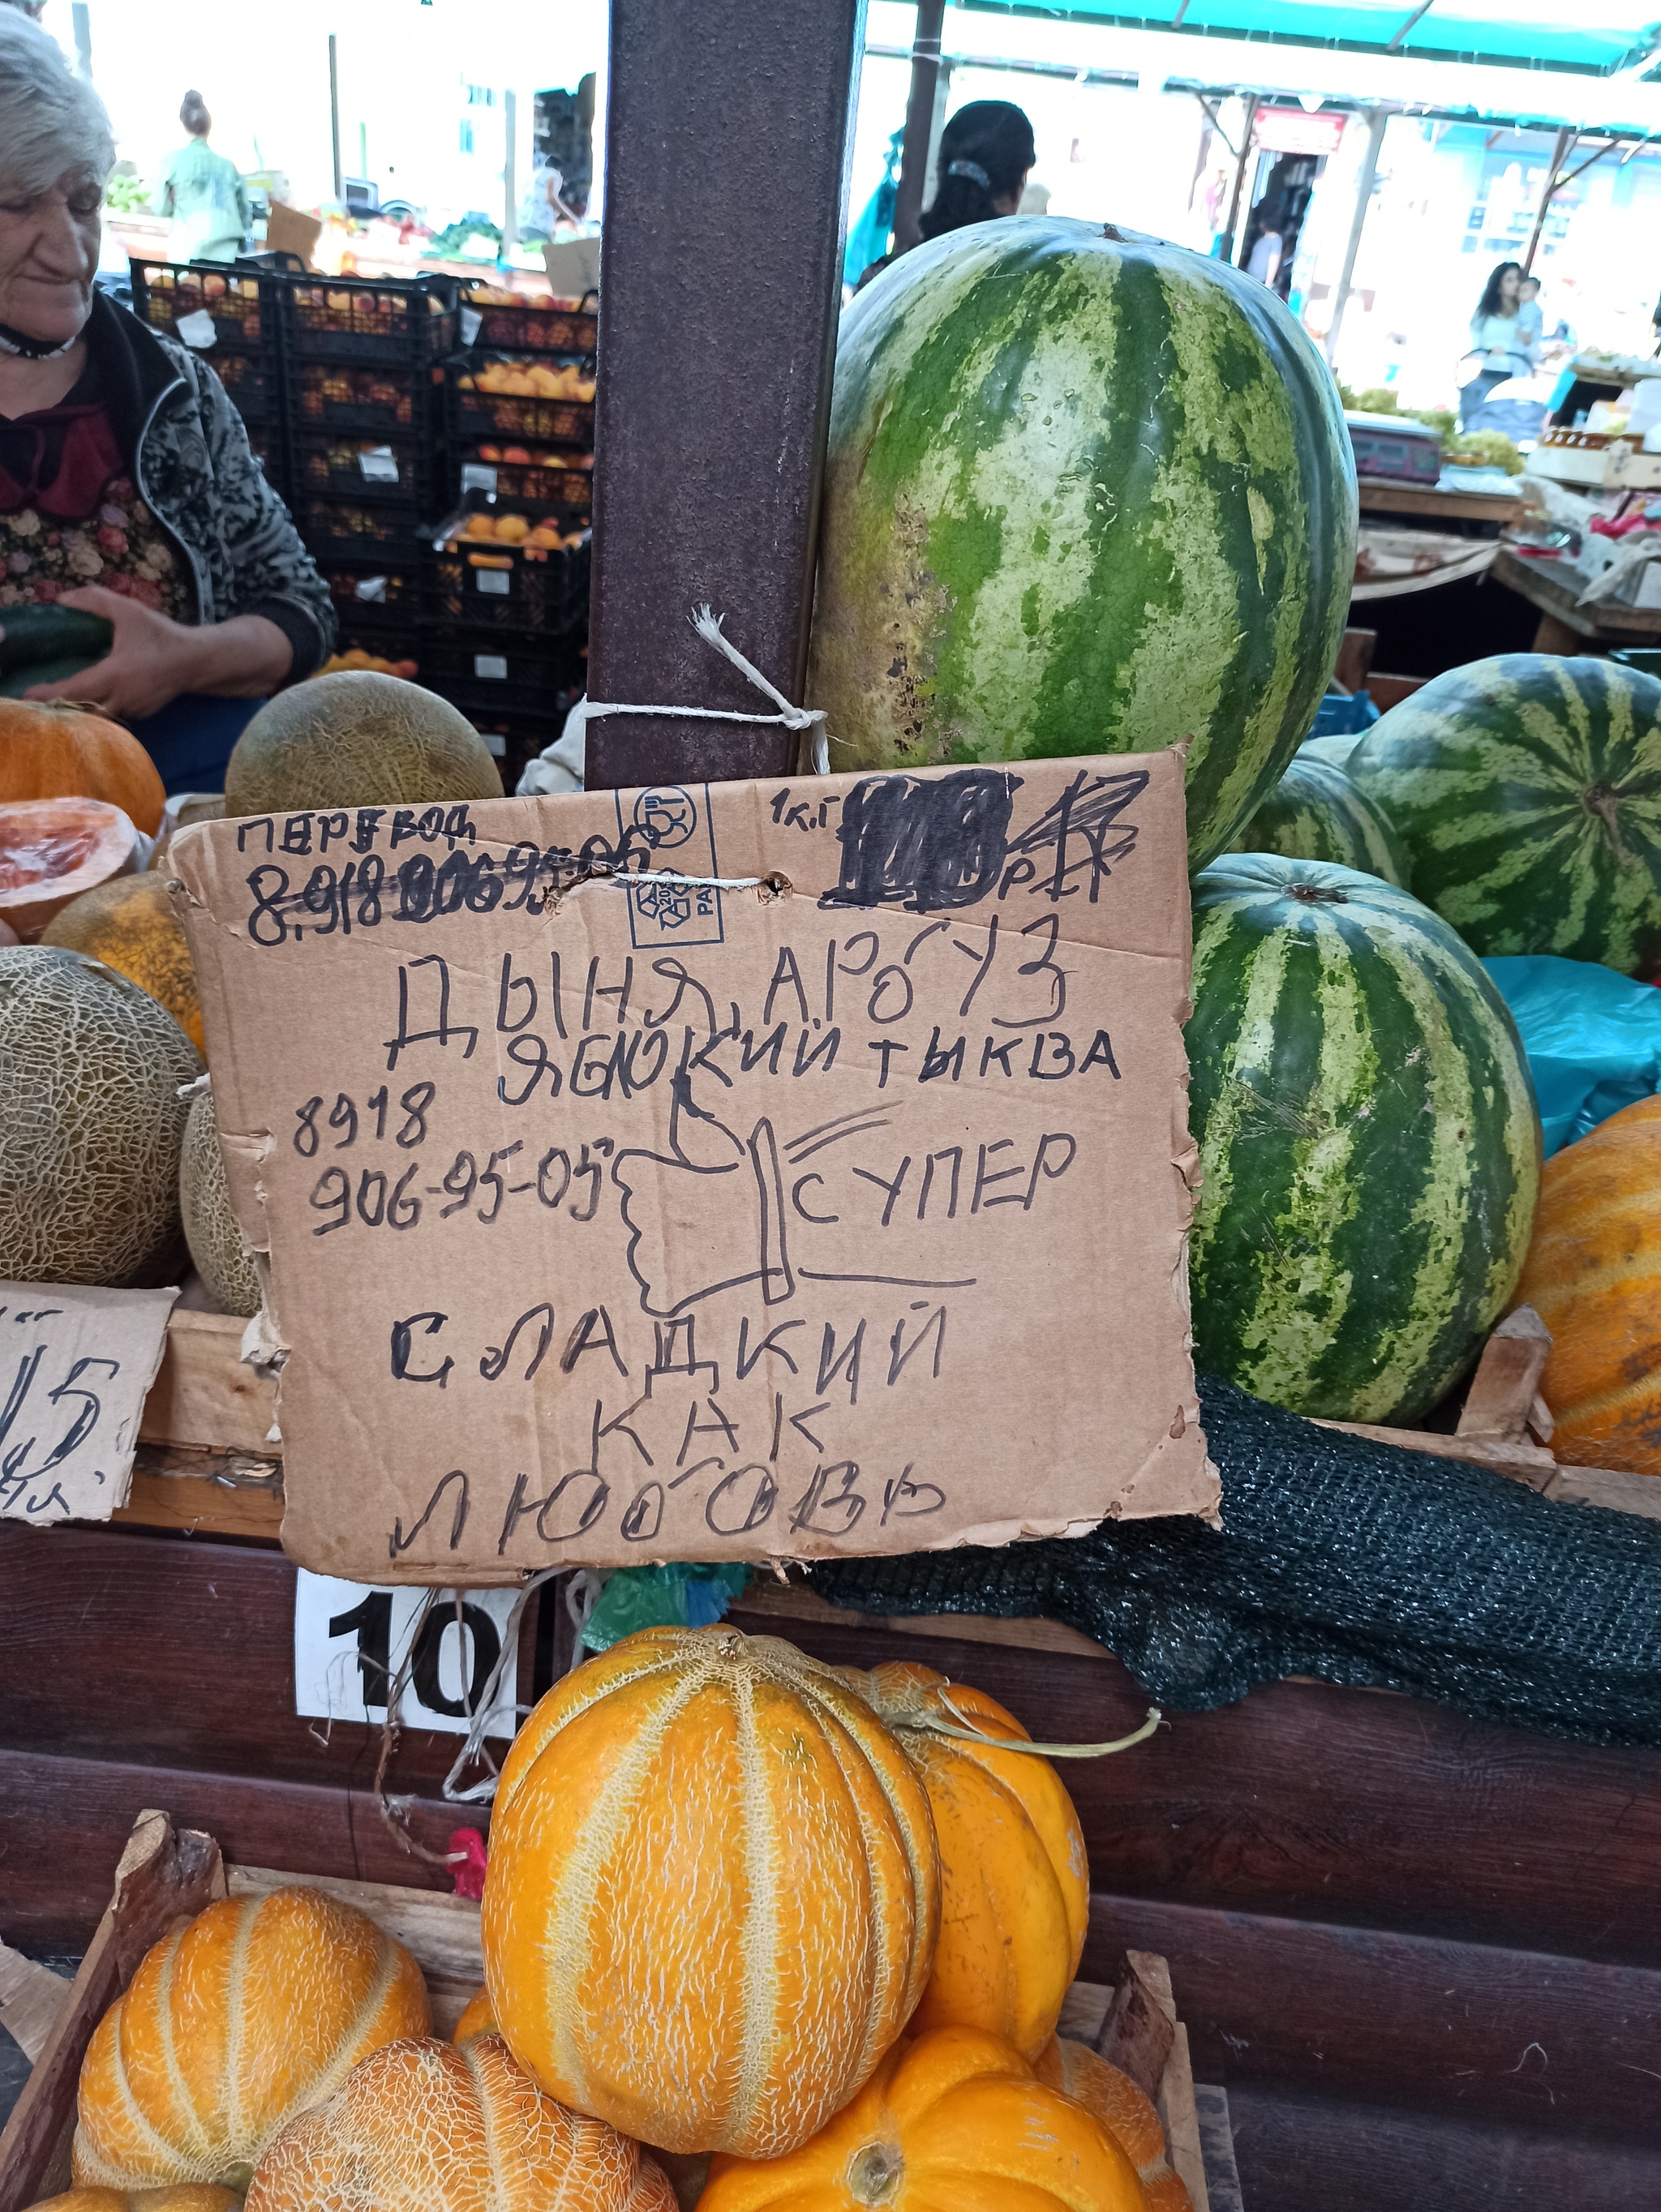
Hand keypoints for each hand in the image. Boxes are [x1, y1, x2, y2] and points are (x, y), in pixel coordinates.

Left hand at [22, 586, 290, 719]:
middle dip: (59, 707)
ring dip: (78, 710)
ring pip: (96, 716)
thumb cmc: (162, 635)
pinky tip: (90, 699)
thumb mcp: (129, 610)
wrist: (199, 661)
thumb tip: (63, 597)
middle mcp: (121, 698)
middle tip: (39, 698)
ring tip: (60, 700)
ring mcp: (132, 709)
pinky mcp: (140, 714)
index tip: (28, 693)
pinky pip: (112, 715)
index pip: (73, 691)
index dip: (48, 694)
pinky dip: (97, 710)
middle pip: (80, 711)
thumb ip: (94, 600)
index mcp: (114, 675)